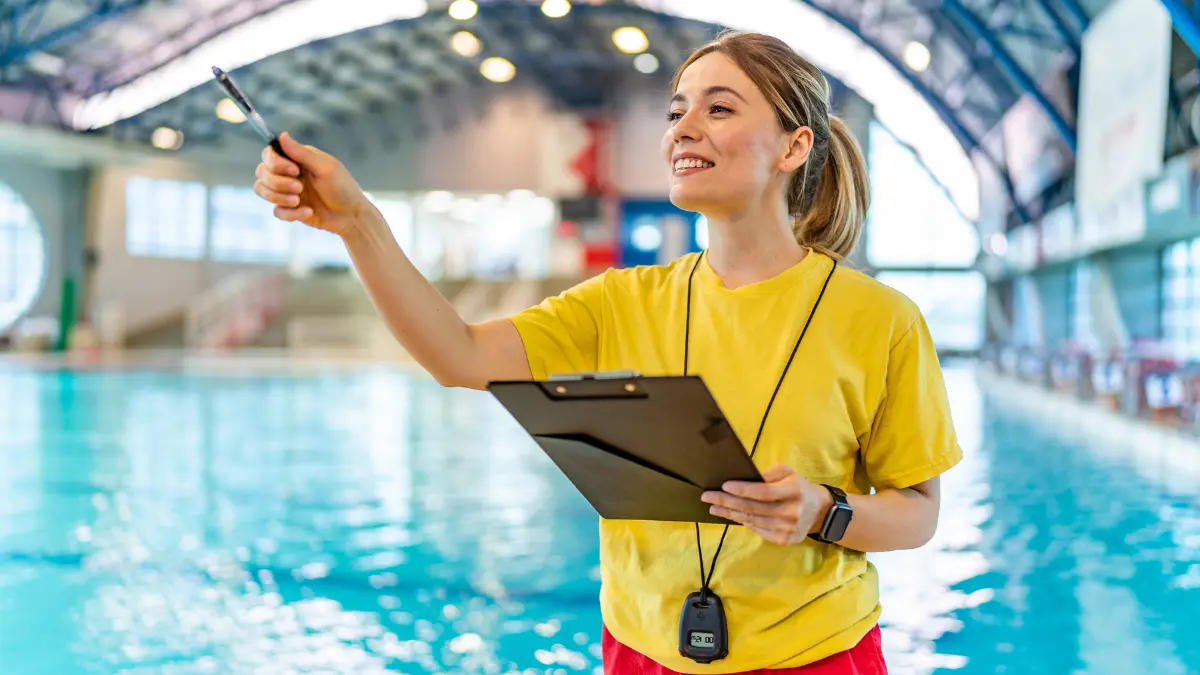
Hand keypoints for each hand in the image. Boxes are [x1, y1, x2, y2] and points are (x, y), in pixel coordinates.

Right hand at [254, 132, 372, 235]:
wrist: (351, 216)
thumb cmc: (342, 188)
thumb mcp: (325, 168)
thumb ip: (302, 153)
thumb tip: (282, 135)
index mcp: (296, 159)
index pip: (269, 154)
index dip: (275, 163)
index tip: (294, 170)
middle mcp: (288, 173)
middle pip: (261, 172)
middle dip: (278, 182)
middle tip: (300, 188)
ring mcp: (287, 191)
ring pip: (262, 190)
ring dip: (279, 197)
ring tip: (299, 201)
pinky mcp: (289, 209)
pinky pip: (276, 211)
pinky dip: (291, 213)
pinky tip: (309, 212)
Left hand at [701, 465, 833, 545]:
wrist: (819, 511)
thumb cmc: (798, 487)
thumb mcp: (788, 473)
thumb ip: (769, 474)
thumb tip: (745, 479)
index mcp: (794, 491)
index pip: (764, 492)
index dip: (743, 490)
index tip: (724, 485)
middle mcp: (791, 512)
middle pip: (753, 508)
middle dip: (727, 501)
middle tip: (707, 497)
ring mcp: (788, 529)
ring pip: (752, 520)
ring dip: (730, 513)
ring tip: (713, 507)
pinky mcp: (784, 540)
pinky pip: (758, 530)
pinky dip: (743, 522)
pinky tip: (730, 515)